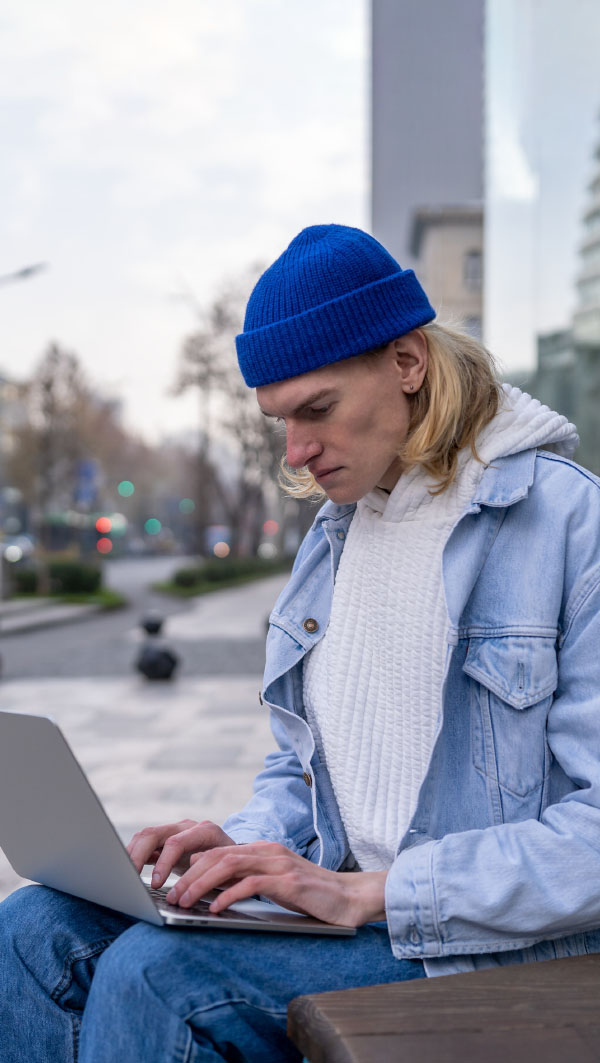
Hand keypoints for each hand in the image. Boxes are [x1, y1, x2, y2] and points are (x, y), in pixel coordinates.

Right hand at [126, 819, 234, 885]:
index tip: (156, 884)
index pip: (176, 843)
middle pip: (154, 834)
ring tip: (124, 875)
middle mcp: (187, 827)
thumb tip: (191, 878)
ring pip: (146, 836)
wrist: (234, 854)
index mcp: (205, 831)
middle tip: (129, 878)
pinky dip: (133, 855)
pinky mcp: (165, 840)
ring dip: (131, 854)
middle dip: (138, 856)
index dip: (163, 863)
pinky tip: (127, 870)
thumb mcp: (226, 870)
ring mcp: (174, 830)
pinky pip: (144, 843)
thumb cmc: (232, 865)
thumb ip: (210, 871)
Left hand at [165, 841, 387, 926]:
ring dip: (202, 884)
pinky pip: (251, 884)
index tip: (175, 884)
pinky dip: (229, 895)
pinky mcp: (288, 881)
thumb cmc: (312, 897)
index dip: (194, 866)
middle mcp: (268, 851)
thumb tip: (215, 889)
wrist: (350, 898)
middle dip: (191, 875)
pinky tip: (215, 909)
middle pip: (219, 855)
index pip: (220, 851)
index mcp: (263, 850)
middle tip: (173, 896)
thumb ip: (250, 880)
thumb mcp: (276, 884)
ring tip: (185, 901)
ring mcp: (279, 864)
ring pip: (229, 865)